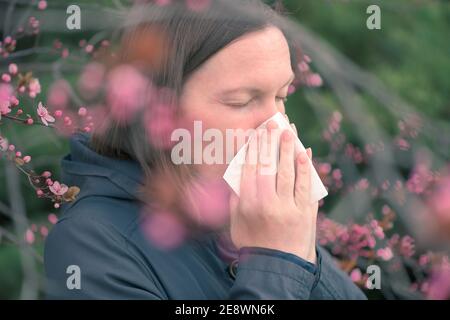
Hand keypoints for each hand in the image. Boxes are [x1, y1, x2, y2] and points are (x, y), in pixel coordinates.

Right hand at [229, 118, 318, 263]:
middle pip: (269, 166)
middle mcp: (267, 203)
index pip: (250, 169)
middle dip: (270, 142)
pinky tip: (304, 153)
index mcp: (248, 205)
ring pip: (288, 172)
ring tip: (289, 131)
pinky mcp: (305, 212)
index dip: (253, 149)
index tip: (254, 133)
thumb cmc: (253, 242)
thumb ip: (236, 199)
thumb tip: (238, 175)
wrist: (277, 266)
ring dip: (288, 149)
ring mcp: (288, 207)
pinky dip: (305, 168)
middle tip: (272, 124)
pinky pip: (305, 185)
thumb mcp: (236, 223)